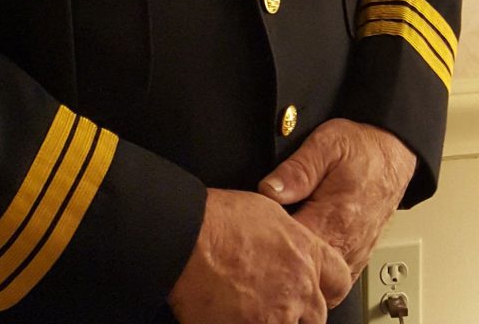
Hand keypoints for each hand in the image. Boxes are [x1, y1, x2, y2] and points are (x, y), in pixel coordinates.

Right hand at [167, 187, 350, 323]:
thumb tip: (292, 245)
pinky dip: (247, 323)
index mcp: (306, 256)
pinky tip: (231, 314)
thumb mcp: (267, 211)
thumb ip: (291, 237)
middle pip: (316, 316)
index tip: (313, 287)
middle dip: (299, 312)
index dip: (326, 284)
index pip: (338, 280)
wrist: (186, 239)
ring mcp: (276, 318)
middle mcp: (299, 291)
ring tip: (248, 308)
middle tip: (273, 300)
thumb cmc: (218, 220)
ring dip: (272, 320)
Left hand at [259, 119, 416, 281]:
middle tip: (257, 244)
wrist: (393, 154)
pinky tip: (299, 261)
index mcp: (334, 218)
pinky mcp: (358, 257)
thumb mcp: (326, 143)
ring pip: (320, 285)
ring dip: (298, 273)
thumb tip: (269, 190)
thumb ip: (297, 169)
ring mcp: (354, 255)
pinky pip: (335, 283)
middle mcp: (346, 243)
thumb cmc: (361, 148)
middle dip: (278, 263)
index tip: (249, 232)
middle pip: (304, 274)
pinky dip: (316, 278)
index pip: (292, 250)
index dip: (266, 245)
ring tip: (275, 252)